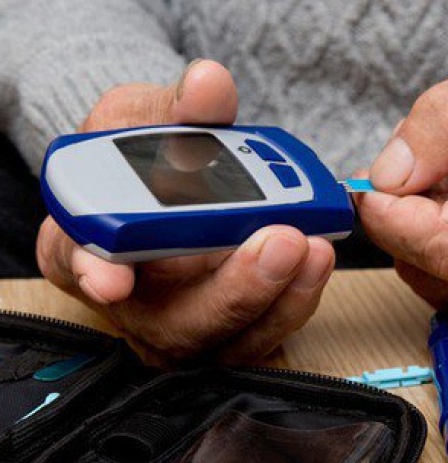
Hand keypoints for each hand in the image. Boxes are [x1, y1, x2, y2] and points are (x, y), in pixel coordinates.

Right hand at [37, 60, 334, 364]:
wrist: (183, 181)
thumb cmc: (153, 154)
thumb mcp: (152, 117)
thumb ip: (177, 108)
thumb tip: (208, 84)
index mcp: (88, 241)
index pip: (76, 263)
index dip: (93, 272)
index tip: (112, 277)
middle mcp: (137, 299)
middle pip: (174, 320)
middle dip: (231, 288)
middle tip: (279, 241)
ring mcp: (188, 321)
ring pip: (229, 338)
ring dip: (277, 298)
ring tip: (315, 248)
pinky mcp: (234, 327)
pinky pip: (265, 331)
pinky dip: (295, 300)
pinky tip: (317, 259)